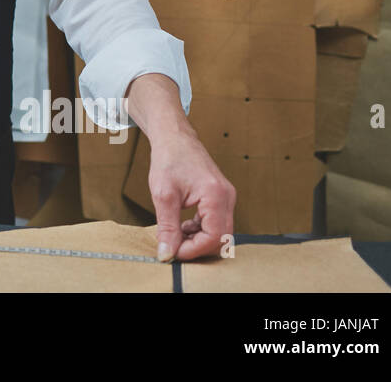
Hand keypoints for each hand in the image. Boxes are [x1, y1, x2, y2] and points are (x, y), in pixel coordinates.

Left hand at [147, 127, 235, 261]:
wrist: (174, 137)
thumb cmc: (168, 159)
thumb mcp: (163, 196)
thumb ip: (167, 227)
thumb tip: (167, 253)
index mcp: (216, 195)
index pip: (215, 236)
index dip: (194, 250)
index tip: (173, 252)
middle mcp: (227, 197)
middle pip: (221, 237)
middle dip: (198, 247)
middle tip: (174, 247)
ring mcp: (226, 197)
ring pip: (220, 232)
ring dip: (199, 239)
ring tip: (176, 235)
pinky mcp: (221, 197)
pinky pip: (217, 222)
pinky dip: (201, 229)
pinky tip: (183, 226)